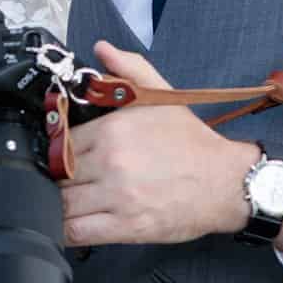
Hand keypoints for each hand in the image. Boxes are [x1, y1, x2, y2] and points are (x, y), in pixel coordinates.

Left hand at [59, 42, 260, 247]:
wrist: (227, 182)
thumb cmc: (192, 143)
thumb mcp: (161, 95)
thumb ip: (127, 69)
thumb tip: (101, 50)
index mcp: (113, 130)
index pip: (60, 143)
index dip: (56, 152)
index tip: (59, 158)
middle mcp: (112, 163)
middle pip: (58, 175)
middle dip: (56, 180)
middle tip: (63, 183)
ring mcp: (118, 197)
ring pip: (63, 204)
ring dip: (58, 206)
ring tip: (64, 203)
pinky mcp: (127, 227)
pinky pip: (78, 232)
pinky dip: (66, 231)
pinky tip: (67, 226)